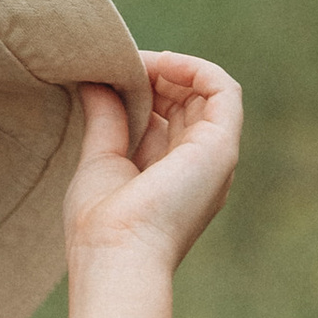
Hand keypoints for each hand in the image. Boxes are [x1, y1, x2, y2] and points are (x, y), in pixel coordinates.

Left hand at [62, 55, 242, 275]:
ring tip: (137, 63)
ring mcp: (212, 157)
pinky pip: (224, 90)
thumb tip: (93, 80)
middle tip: (118, 65)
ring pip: (206, 93)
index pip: (163, 118)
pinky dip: (196, 68)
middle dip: (155, 75)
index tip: (108, 77)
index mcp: (167, 177)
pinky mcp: (222, 146)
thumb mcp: (100, 162)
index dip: (141, 90)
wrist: (117, 255)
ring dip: (172, 68)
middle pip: (185, 102)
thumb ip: (104, 120)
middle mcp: (194, 167)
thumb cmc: (100, 227)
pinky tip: (162, 64)